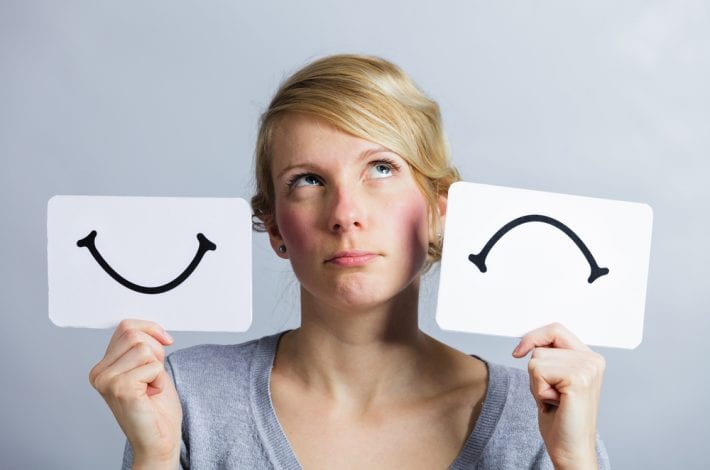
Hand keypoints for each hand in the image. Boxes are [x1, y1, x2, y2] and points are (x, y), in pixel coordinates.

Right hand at [89, 319, 182, 468]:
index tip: (165, 340)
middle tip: (154, 376)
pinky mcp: (120, 388)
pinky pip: (151, 365)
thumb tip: (150, 328)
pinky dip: (159, 378)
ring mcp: (106, 380)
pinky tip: (150, 394)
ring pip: (144, 348)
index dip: (151, 329)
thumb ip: (143, 346)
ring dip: (157, 367)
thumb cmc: (157, 407)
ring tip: (151, 387)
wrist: (159, 440)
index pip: (126, 327)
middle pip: (134, 334)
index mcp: (103, 367)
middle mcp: (99, 373)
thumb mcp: (150, 366)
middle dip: (155, 350)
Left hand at [513, 323, 604, 469]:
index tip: (518, 352)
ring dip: (537, 383)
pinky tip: (555, 403)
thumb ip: (548, 357)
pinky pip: (537, 371)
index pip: (555, 329)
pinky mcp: (578, 378)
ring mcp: (588, 367)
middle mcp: (593, 359)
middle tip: (551, 394)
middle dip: (536, 371)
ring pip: (536, 359)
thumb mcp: (551, 379)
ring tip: (554, 400)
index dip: (533, 337)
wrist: (570, 448)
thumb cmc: (560, 417)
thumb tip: (526, 341)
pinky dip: (538, 390)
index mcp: (589, 357)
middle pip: (541, 345)